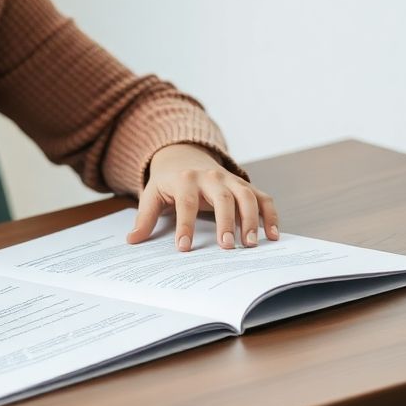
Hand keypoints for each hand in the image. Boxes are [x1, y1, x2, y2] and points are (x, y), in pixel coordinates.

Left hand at [126, 143, 278, 251]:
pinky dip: (271, 215)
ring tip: (250, 244)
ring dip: (251, 221)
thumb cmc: (169, 182)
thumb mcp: (152, 195)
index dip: (186, 226)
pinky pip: (263, 198)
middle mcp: (211, 178)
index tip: (184, 248)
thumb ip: (145, 217)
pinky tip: (272, 235)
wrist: (186, 156)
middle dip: (226, 223)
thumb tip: (132, 240)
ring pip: (246, 197)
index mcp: (185, 180)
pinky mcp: (245, 186)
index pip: (186, 203)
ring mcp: (231, 180)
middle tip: (227, 248)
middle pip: (222, 198)